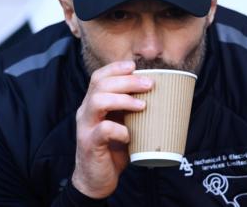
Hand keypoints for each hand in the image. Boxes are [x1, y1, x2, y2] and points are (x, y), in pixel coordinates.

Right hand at [72, 61, 153, 198]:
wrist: (96, 181)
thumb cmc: (112, 151)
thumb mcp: (121, 125)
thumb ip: (130, 111)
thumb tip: (160, 97)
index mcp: (93, 105)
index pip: (98, 78)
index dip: (115, 68)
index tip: (135, 66)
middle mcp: (86, 112)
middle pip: (100, 85)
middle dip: (127, 81)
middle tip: (149, 84)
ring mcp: (86, 128)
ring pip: (98, 101)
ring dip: (123, 99)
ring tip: (142, 105)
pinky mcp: (90, 144)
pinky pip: (103, 130)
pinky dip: (119, 129)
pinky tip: (129, 134)